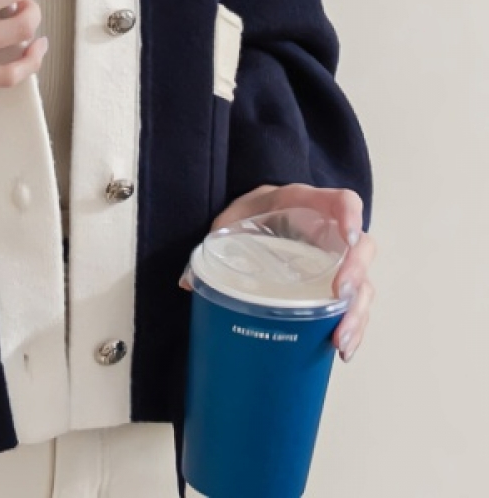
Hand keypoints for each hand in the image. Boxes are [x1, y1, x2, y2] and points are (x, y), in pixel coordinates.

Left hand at [179, 183, 375, 362]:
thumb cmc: (250, 216)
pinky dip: (353, 327)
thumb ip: (211, 246)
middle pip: (362, 248)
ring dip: (357, 313)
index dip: (351, 216)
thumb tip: (187, 281)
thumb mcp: (229, 222)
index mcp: (306, 205)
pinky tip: (342, 349)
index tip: (349, 238)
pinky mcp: (335, 286)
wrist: (257, 218)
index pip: (342, 201)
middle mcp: (330, 233)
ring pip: (363, 284)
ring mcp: (337, 261)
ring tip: (341, 341)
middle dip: (355, 274)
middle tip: (340, 297)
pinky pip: (355, 306)